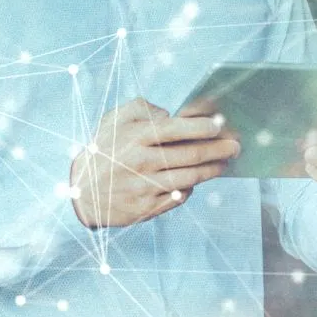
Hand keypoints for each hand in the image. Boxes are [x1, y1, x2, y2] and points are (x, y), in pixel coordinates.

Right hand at [70, 98, 238, 228]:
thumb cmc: (105, 149)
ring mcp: (145, 187)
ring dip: (213, 170)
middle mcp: (141, 162)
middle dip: (218, 149)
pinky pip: (179, 196)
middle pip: (190, 155)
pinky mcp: (147, 208)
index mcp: (135, 137)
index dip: (202, 126)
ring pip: (190, 178)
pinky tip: (198, 179)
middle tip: (236, 146)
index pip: (176, 129)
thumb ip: (143, 109)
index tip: (220, 125)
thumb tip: (172, 114)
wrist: (81, 192)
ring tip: (224, 163)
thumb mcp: (115, 120)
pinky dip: (192, 187)